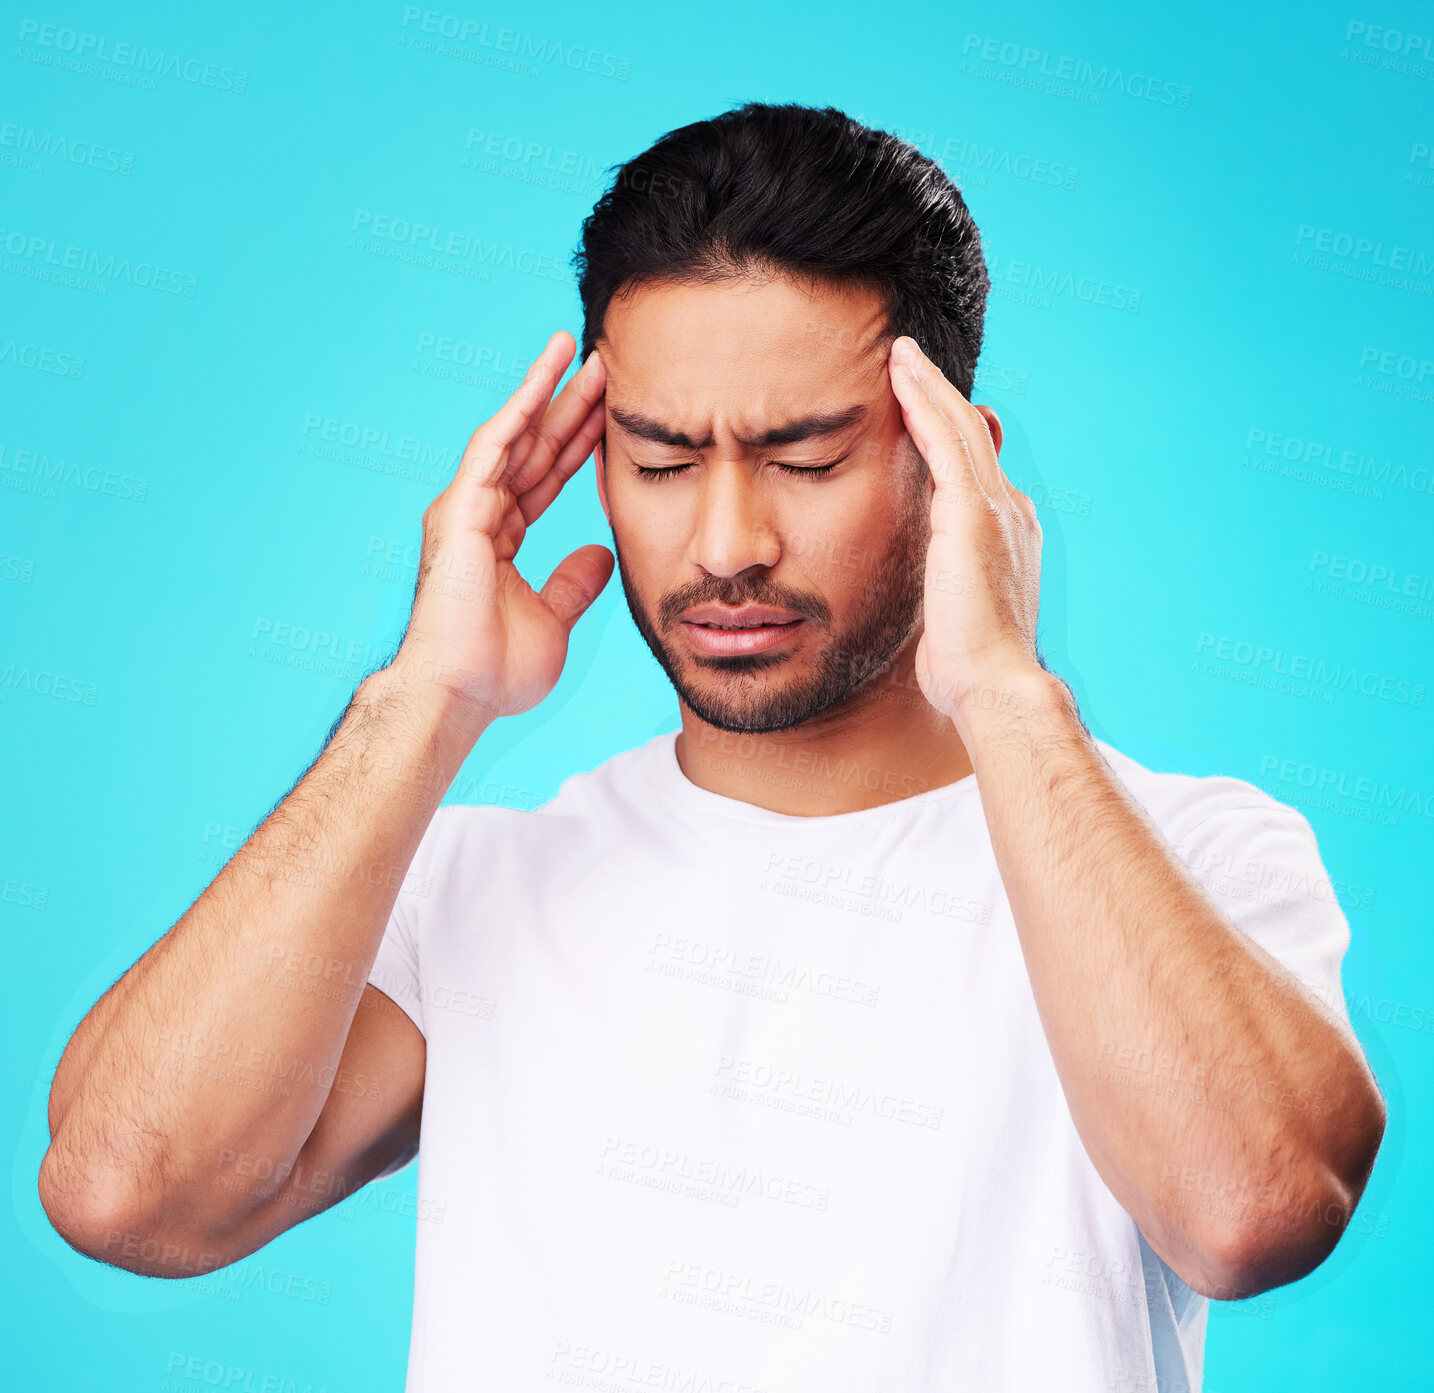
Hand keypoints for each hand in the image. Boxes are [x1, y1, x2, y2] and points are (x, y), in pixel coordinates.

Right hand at [392, 330, 612, 724]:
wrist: (459, 695)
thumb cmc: (495, 671)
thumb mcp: (553, 620)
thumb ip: (574, 583)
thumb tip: (601, 553)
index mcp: (501, 539)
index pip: (548, 477)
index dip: (580, 444)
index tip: (612, 412)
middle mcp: (481, 516)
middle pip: (536, 448)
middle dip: (570, 406)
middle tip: (606, 365)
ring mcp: (467, 509)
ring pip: (515, 436)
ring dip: (547, 391)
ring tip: (579, 350)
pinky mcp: (459, 510)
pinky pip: (493, 448)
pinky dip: (519, 411)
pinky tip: (545, 378)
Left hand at [887, 335, 1044, 720]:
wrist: (996, 686)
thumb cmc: (969, 669)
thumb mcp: (953, 617)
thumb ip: (942, 588)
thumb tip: (928, 595)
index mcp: (1007, 535)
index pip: (974, 469)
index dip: (949, 435)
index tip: (923, 410)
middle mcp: (1009, 511)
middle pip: (971, 436)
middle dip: (940, 396)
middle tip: (909, 359)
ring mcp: (996, 507)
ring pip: (958, 426)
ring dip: (927, 384)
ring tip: (900, 351)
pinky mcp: (973, 511)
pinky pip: (944, 438)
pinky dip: (923, 400)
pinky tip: (899, 372)